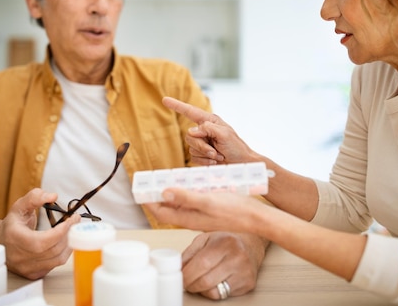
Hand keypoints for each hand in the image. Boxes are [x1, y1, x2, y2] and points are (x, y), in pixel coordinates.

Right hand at [0, 188, 78, 278]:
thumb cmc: (12, 224)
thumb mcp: (19, 206)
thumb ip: (35, 197)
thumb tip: (53, 196)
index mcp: (16, 238)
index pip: (43, 241)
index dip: (61, 231)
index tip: (72, 219)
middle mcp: (20, 257)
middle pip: (53, 250)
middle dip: (69, 235)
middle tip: (75, 222)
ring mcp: (27, 268)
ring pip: (57, 260)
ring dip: (69, 244)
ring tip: (72, 231)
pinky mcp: (33, 274)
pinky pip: (55, 265)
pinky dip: (63, 253)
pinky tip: (64, 242)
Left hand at [147, 187, 264, 234]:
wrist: (256, 217)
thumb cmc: (234, 210)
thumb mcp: (208, 201)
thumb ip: (186, 198)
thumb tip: (164, 193)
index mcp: (189, 218)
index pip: (161, 212)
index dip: (148, 202)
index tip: (140, 189)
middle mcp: (192, 218)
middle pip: (167, 208)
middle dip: (156, 196)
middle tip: (149, 182)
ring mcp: (200, 214)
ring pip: (179, 204)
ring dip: (170, 192)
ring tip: (164, 179)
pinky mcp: (209, 209)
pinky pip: (191, 200)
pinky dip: (184, 191)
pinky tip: (188, 181)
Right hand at [162, 96, 256, 164]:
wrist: (240, 163)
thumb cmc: (236, 147)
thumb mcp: (224, 134)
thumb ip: (207, 129)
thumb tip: (191, 131)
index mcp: (209, 121)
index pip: (190, 111)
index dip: (176, 105)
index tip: (165, 100)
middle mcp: (203, 130)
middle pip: (189, 136)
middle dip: (202, 146)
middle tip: (215, 151)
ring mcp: (201, 143)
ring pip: (191, 148)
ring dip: (205, 154)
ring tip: (218, 155)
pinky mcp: (200, 154)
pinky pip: (194, 157)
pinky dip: (205, 161)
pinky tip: (214, 161)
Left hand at [181, 231, 265, 299]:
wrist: (250, 246)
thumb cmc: (226, 242)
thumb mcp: (206, 239)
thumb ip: (190, 252)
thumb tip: (177, 268)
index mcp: (225, 242)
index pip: (202, 263)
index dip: (187, 274)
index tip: (180, 277)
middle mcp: (237, 257)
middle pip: (206, 280)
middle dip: (191, 285)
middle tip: (187, 283)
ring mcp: (245, 272)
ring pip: (215, 291)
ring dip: (201, 290)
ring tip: (199, 282)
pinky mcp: (248, 284)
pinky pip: (224, 295)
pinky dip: (213, 292)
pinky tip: (213, 283)